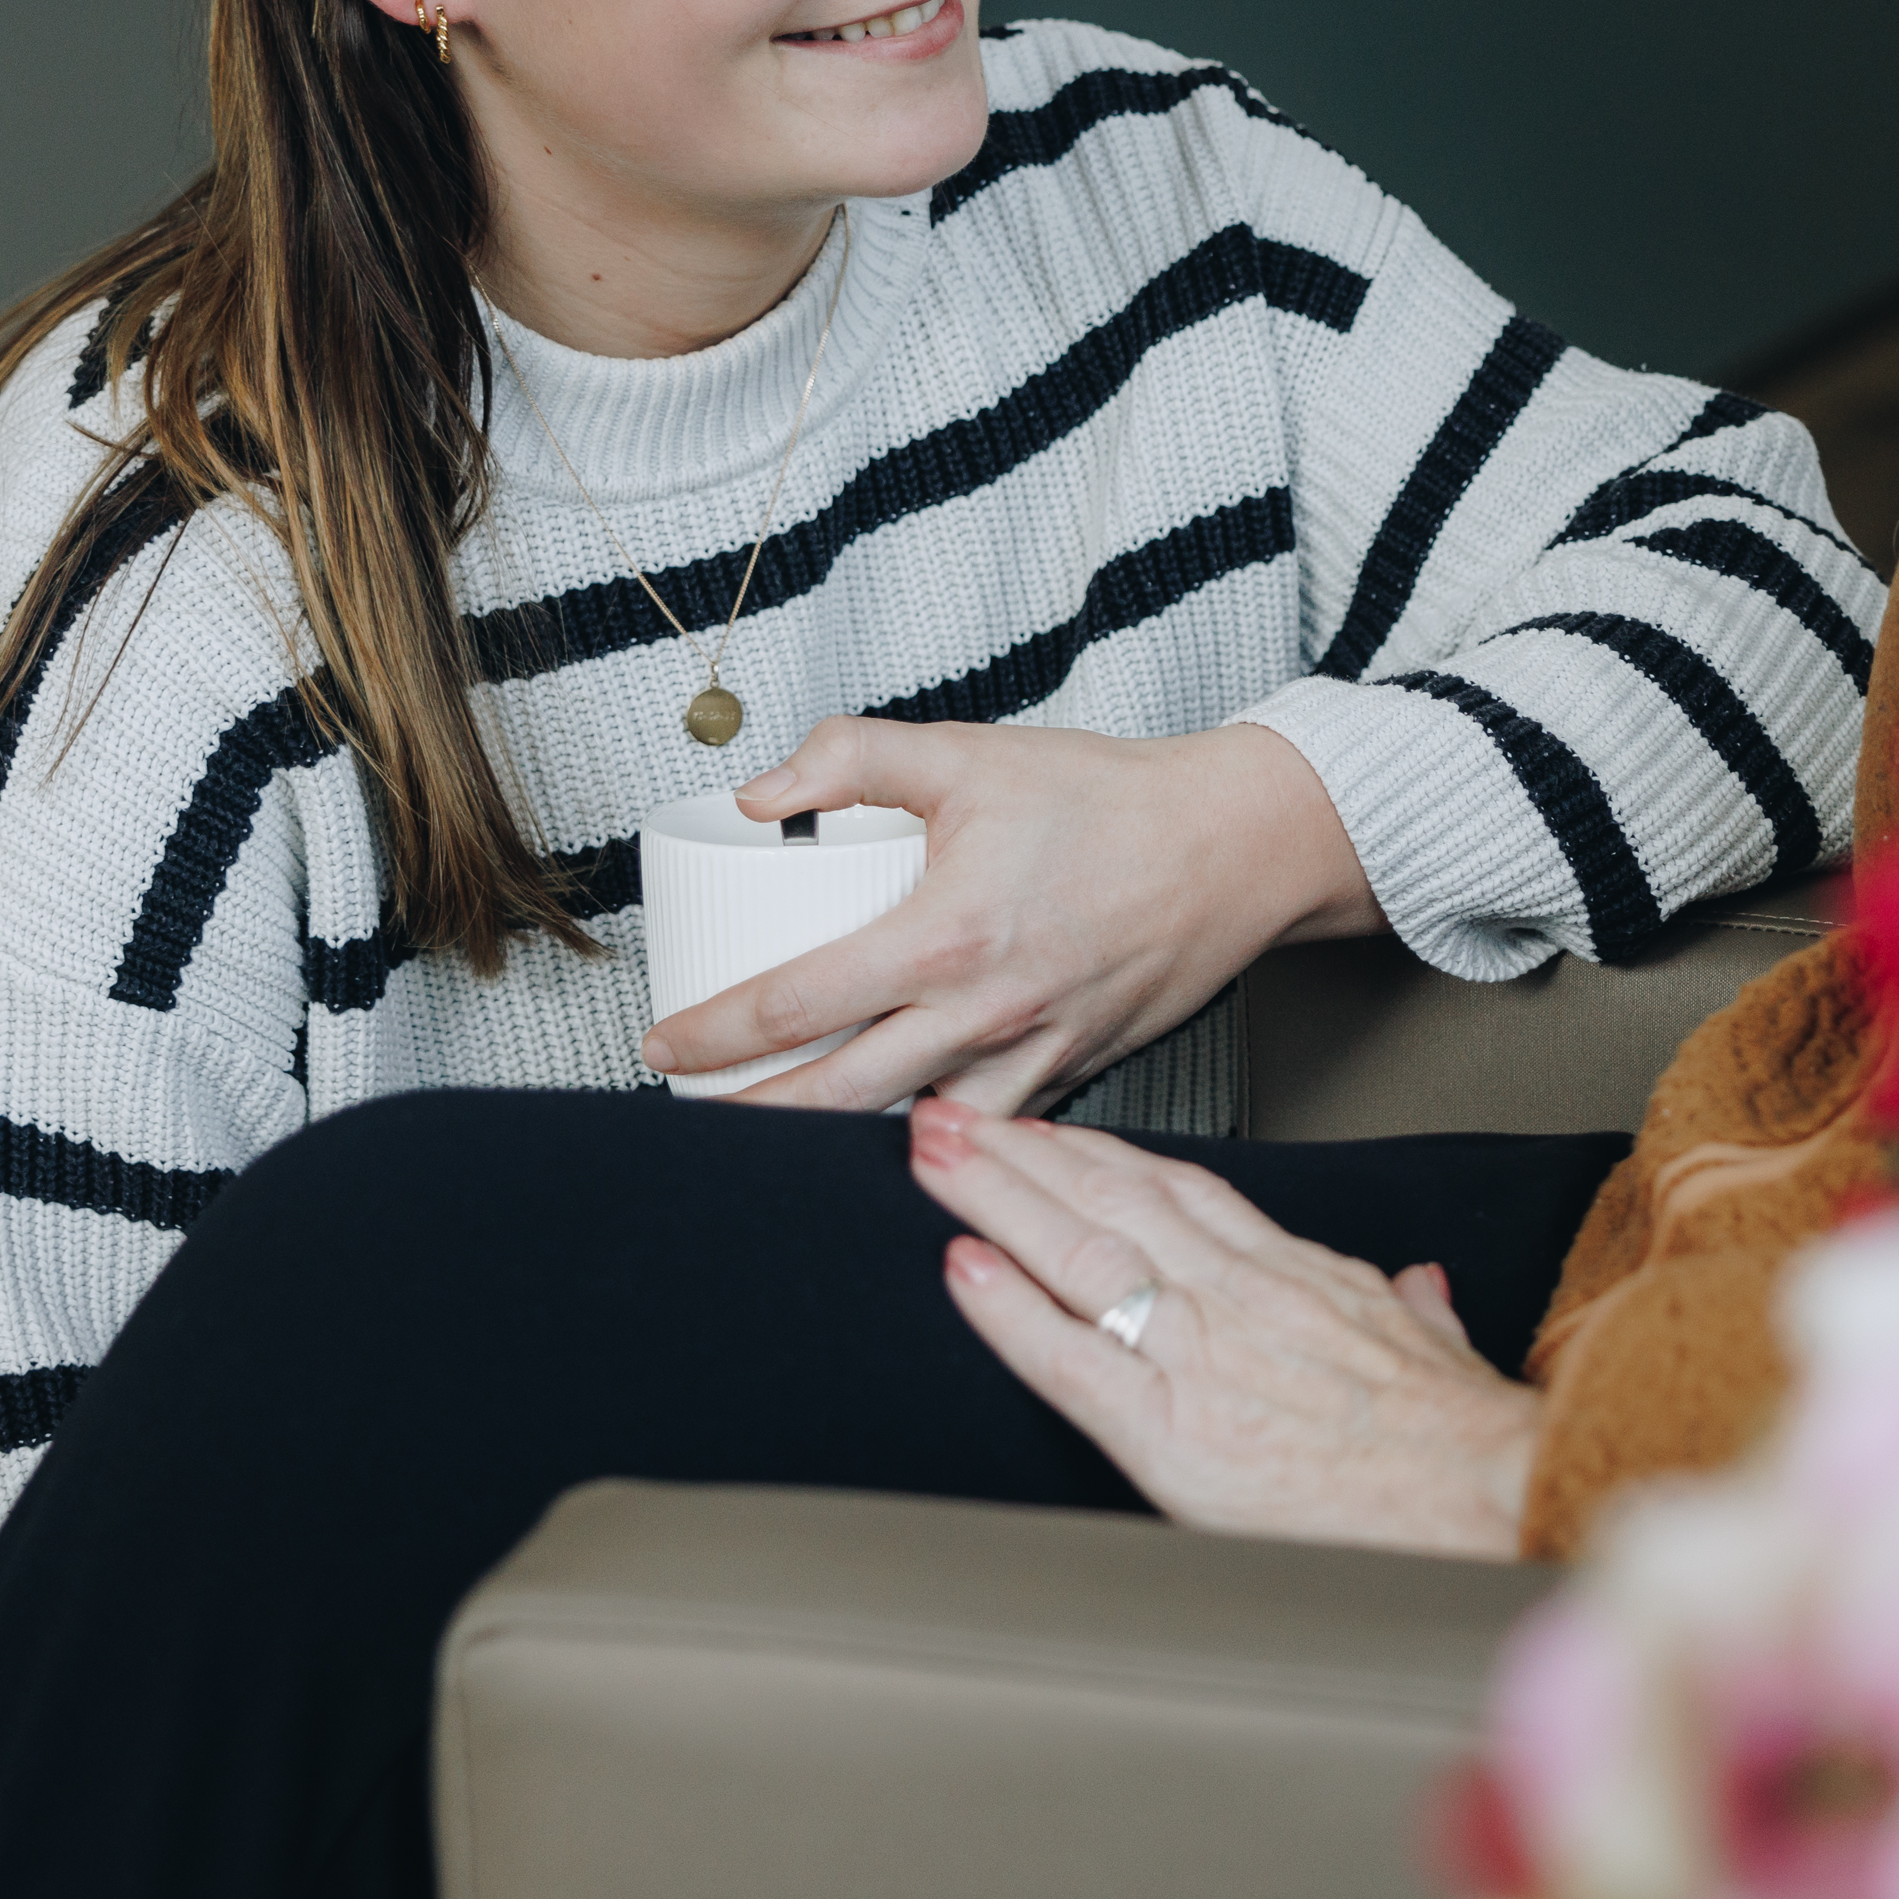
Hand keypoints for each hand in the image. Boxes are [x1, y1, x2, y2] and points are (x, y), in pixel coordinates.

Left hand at [643, 717, 1379, 1115]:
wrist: (1235, 847)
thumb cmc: (1109, 800)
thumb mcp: (968, 752)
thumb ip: (851, 754)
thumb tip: (759, 793)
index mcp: (949, 936)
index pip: (796, 1002)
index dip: (713, 1032)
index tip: (662, 1041)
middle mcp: (988, 1014)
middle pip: (836, 1100)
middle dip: (747, 1120)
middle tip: (687, 1118)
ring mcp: (1033, 1058)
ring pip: (910, 1137)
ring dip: (833, 1146)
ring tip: (769, 1142)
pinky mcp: (1071, 1076)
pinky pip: (984, 1134)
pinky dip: (927, 1147)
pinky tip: (884, 1144)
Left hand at [910, 1101, 1539, 1556]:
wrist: (1491, 1497)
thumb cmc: (1464, 1444)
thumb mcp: (1439, 1348)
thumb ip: (1412, 1311)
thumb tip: (1417, 1289)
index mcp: (1294, 1277)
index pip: (1177, 1191)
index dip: (1097, 1154)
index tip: (1043, 1129)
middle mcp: (1238, 1297)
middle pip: (1110, 1197)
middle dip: (1021, 1150)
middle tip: (951, 1111)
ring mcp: (1201, 1356)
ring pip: (1080, 1251)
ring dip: (995, 1196)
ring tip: (933, 1156)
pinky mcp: (1175, 1434)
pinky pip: (1073, 1360)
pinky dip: (1011, 1311)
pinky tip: (962, 1270)